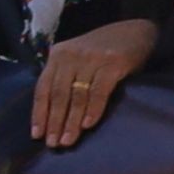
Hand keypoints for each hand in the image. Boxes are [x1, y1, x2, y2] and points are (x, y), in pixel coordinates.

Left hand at [28, 16, 161, 149]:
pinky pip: (99, 91)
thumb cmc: (105, 49)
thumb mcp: (78, 57)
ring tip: (68, 141)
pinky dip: (93, 109)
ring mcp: (92, 58)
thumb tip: (52, 114)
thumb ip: (65, 76)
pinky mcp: (113, 63)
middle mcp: (71, 55)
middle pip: (58, 94)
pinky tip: (88, 125)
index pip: (43, 88)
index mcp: (58, 55)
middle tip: (53, 144)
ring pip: (77, 95)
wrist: (137, 29)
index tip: (37, 135)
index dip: (39, 113)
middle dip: (55, 122)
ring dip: (71, 121)